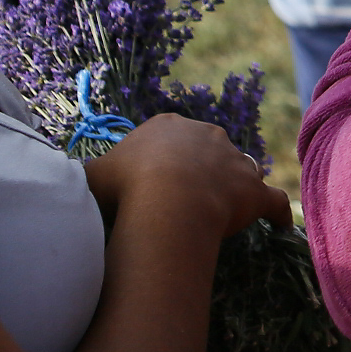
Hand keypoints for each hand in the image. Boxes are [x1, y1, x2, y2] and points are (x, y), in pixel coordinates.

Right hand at [84, 115, 290, 238]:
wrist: (166, 200)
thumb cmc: (125, 185)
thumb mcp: (92, 175)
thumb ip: (87, 175)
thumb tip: (69, 180)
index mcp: (168, 126)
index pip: (170, 137)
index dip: (163, 160)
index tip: (154, 181)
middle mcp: (207, 136)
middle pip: (208, 151)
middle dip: (201, 170)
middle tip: (186, 199)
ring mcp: (235, 161)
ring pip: (239, 171)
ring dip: (234, 188)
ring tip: (223, 211)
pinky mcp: (254, 190)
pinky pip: (273, 201)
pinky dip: (277, 212)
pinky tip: (281, 224)